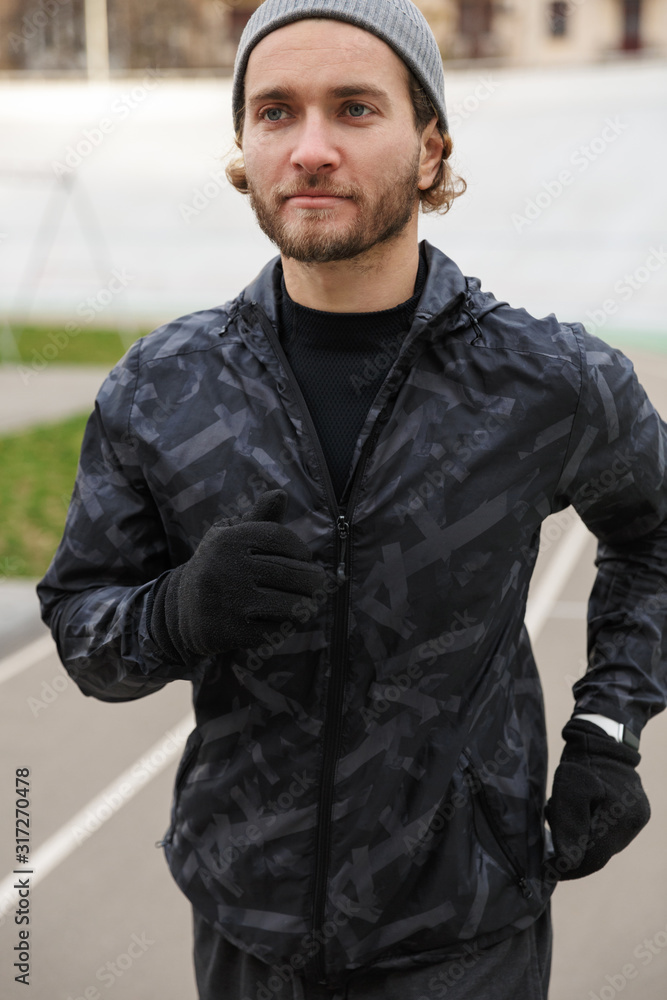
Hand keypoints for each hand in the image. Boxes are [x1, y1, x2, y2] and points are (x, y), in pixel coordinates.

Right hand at [149, 489, 325, 659]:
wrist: (181, 609)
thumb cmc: (220, 565)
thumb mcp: (231, 536)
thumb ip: (259, 517)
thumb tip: (280, 494)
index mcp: (228, 540)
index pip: (281, 539)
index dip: (300, 550)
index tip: (303, 558)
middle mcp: (226, 568)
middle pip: (292, 573)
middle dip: (313, 581)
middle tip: (318, 584)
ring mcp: (228, 602)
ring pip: (292, 606)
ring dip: (307, 607)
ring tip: (308, 604)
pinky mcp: (229, 632)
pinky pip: (276, 632)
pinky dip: (286, 628)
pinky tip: (285, 621)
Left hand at [545, 717, 649, 879]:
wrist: (602, 737)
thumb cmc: (582, 760)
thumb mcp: (568, 787)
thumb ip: (569, 825)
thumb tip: (567, 863)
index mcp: (621, 818)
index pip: (593, 858)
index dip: (569, 867)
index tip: (547, 867)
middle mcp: (634, 822)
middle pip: (599, 854)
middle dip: (573, 853)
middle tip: (549, 848)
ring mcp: (637, 817)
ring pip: (604, 844)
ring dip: (581, 841)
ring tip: (560, 820)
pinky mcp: (635, 812)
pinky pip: (609, 832)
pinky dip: (590, 830)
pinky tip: (577, 815)